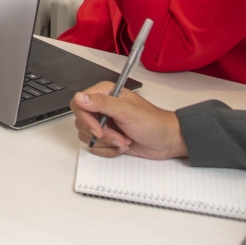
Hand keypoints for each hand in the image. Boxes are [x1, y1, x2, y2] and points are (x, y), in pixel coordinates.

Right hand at [72, 84, 187, 158]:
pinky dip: (109, 151)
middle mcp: (102, 107)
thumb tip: (80, 97)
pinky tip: (123, 146)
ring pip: (87, 137)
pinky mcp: (107, 138)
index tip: (99, 130)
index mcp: (105, 94)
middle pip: (81, 122)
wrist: (166, 141)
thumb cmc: (153, 122)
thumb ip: (102, 103)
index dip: (86, 119)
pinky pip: (95, 148)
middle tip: (119, 136)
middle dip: (101, 135)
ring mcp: (104, 123)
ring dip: (107, 143)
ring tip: (124, 140)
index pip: (79, 104)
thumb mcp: (127, 111)